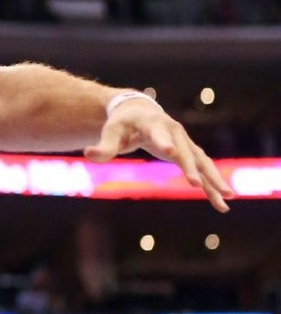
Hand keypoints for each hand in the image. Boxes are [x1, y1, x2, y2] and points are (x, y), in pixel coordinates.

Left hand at [83, 99, 234, 211]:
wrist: (137, 111)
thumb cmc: (122, 123)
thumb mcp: (111, 132)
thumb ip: (103, 146)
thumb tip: (88, 154)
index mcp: (153, 124)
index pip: (159, 133)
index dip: (164, 142)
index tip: (170, 152)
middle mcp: (174, 131)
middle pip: (184, 151)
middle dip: (190, 168)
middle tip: (195, 185)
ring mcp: (185, 142)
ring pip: (202, 161)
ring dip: (213, 179)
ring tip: (227, 197)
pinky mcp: (189, 152)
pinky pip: (204, 169)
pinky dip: (213, 184)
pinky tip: (222, 202)